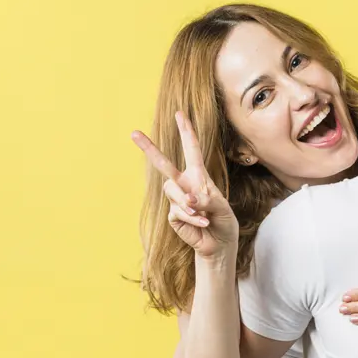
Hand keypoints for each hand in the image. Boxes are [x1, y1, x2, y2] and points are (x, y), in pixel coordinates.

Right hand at [132, 112, 239, 258]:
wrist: (219, 243)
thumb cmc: (224, 221)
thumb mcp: (223, 207)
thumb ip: (208, 199)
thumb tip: (190, 198)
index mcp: (199, 176)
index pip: (192, 150)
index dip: (186, 132)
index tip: (180, 114)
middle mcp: (185, 184)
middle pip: (163, 164)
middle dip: (149, 148)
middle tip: (133, 133)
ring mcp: (177, 199)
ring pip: (172, 191)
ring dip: (189, 203)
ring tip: (202, 213)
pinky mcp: (173, 215)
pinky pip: (178, 211)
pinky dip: (192, 218)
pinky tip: (203, 223)